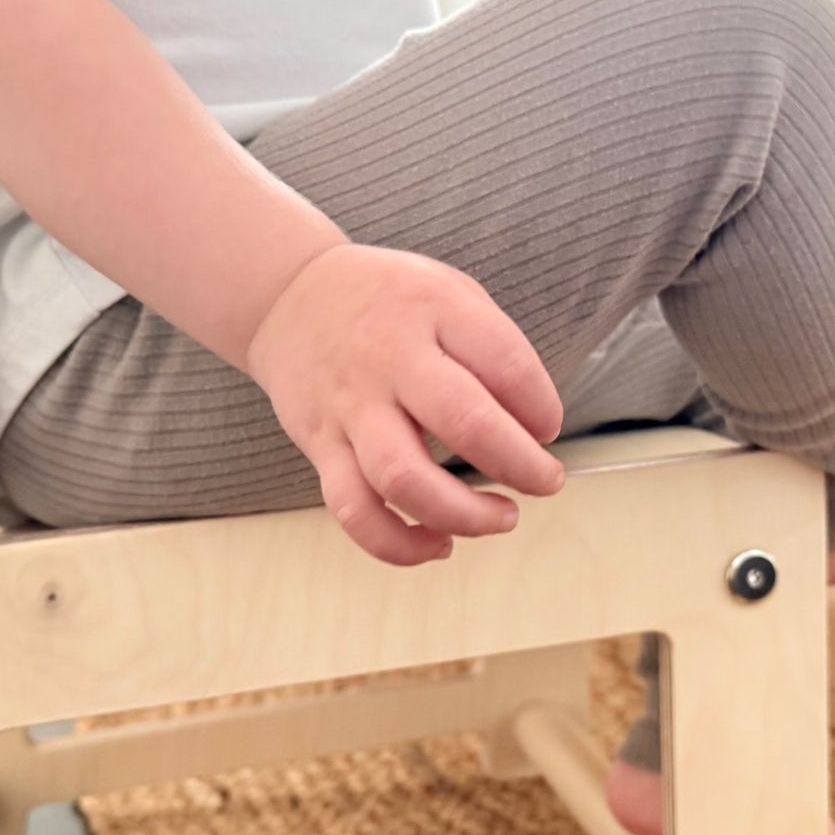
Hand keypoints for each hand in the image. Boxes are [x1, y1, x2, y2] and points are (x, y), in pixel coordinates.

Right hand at [246, 244, 565, 564]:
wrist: (287, 297)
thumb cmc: (386, 302)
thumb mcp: (448, 291)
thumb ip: (492, 347)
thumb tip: (534, 428)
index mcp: (433, 309)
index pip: (507, 363)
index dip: (542, 406)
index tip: (547, 427)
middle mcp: (390, 359)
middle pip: (465, 423)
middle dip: (521, 465)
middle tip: (545, 482)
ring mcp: (351, 406)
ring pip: (404, 480)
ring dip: (464, 514)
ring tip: (500, 517)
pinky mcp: (321, 446)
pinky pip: (355, 510)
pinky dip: (400, 544)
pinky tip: (437, 542)